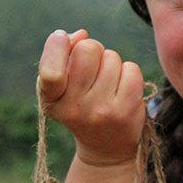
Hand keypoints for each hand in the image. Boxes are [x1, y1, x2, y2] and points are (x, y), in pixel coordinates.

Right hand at [38, 29, 145, 167]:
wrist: (105, 148)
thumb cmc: (81, 106)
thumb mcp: (61, 87)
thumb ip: (63, 55)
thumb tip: (82, 34)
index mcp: (51, 100)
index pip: (50, 71)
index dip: (57, 45)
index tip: (62, 38)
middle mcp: (75, 108)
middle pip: (88, 49)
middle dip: (92, 49)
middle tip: (93, 68)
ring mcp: (101, 110)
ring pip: (112, 57)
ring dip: (111, 64)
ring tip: (107, 85)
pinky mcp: (126, 110)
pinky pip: (131, 69)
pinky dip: (129, 73)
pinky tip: (122, 89)